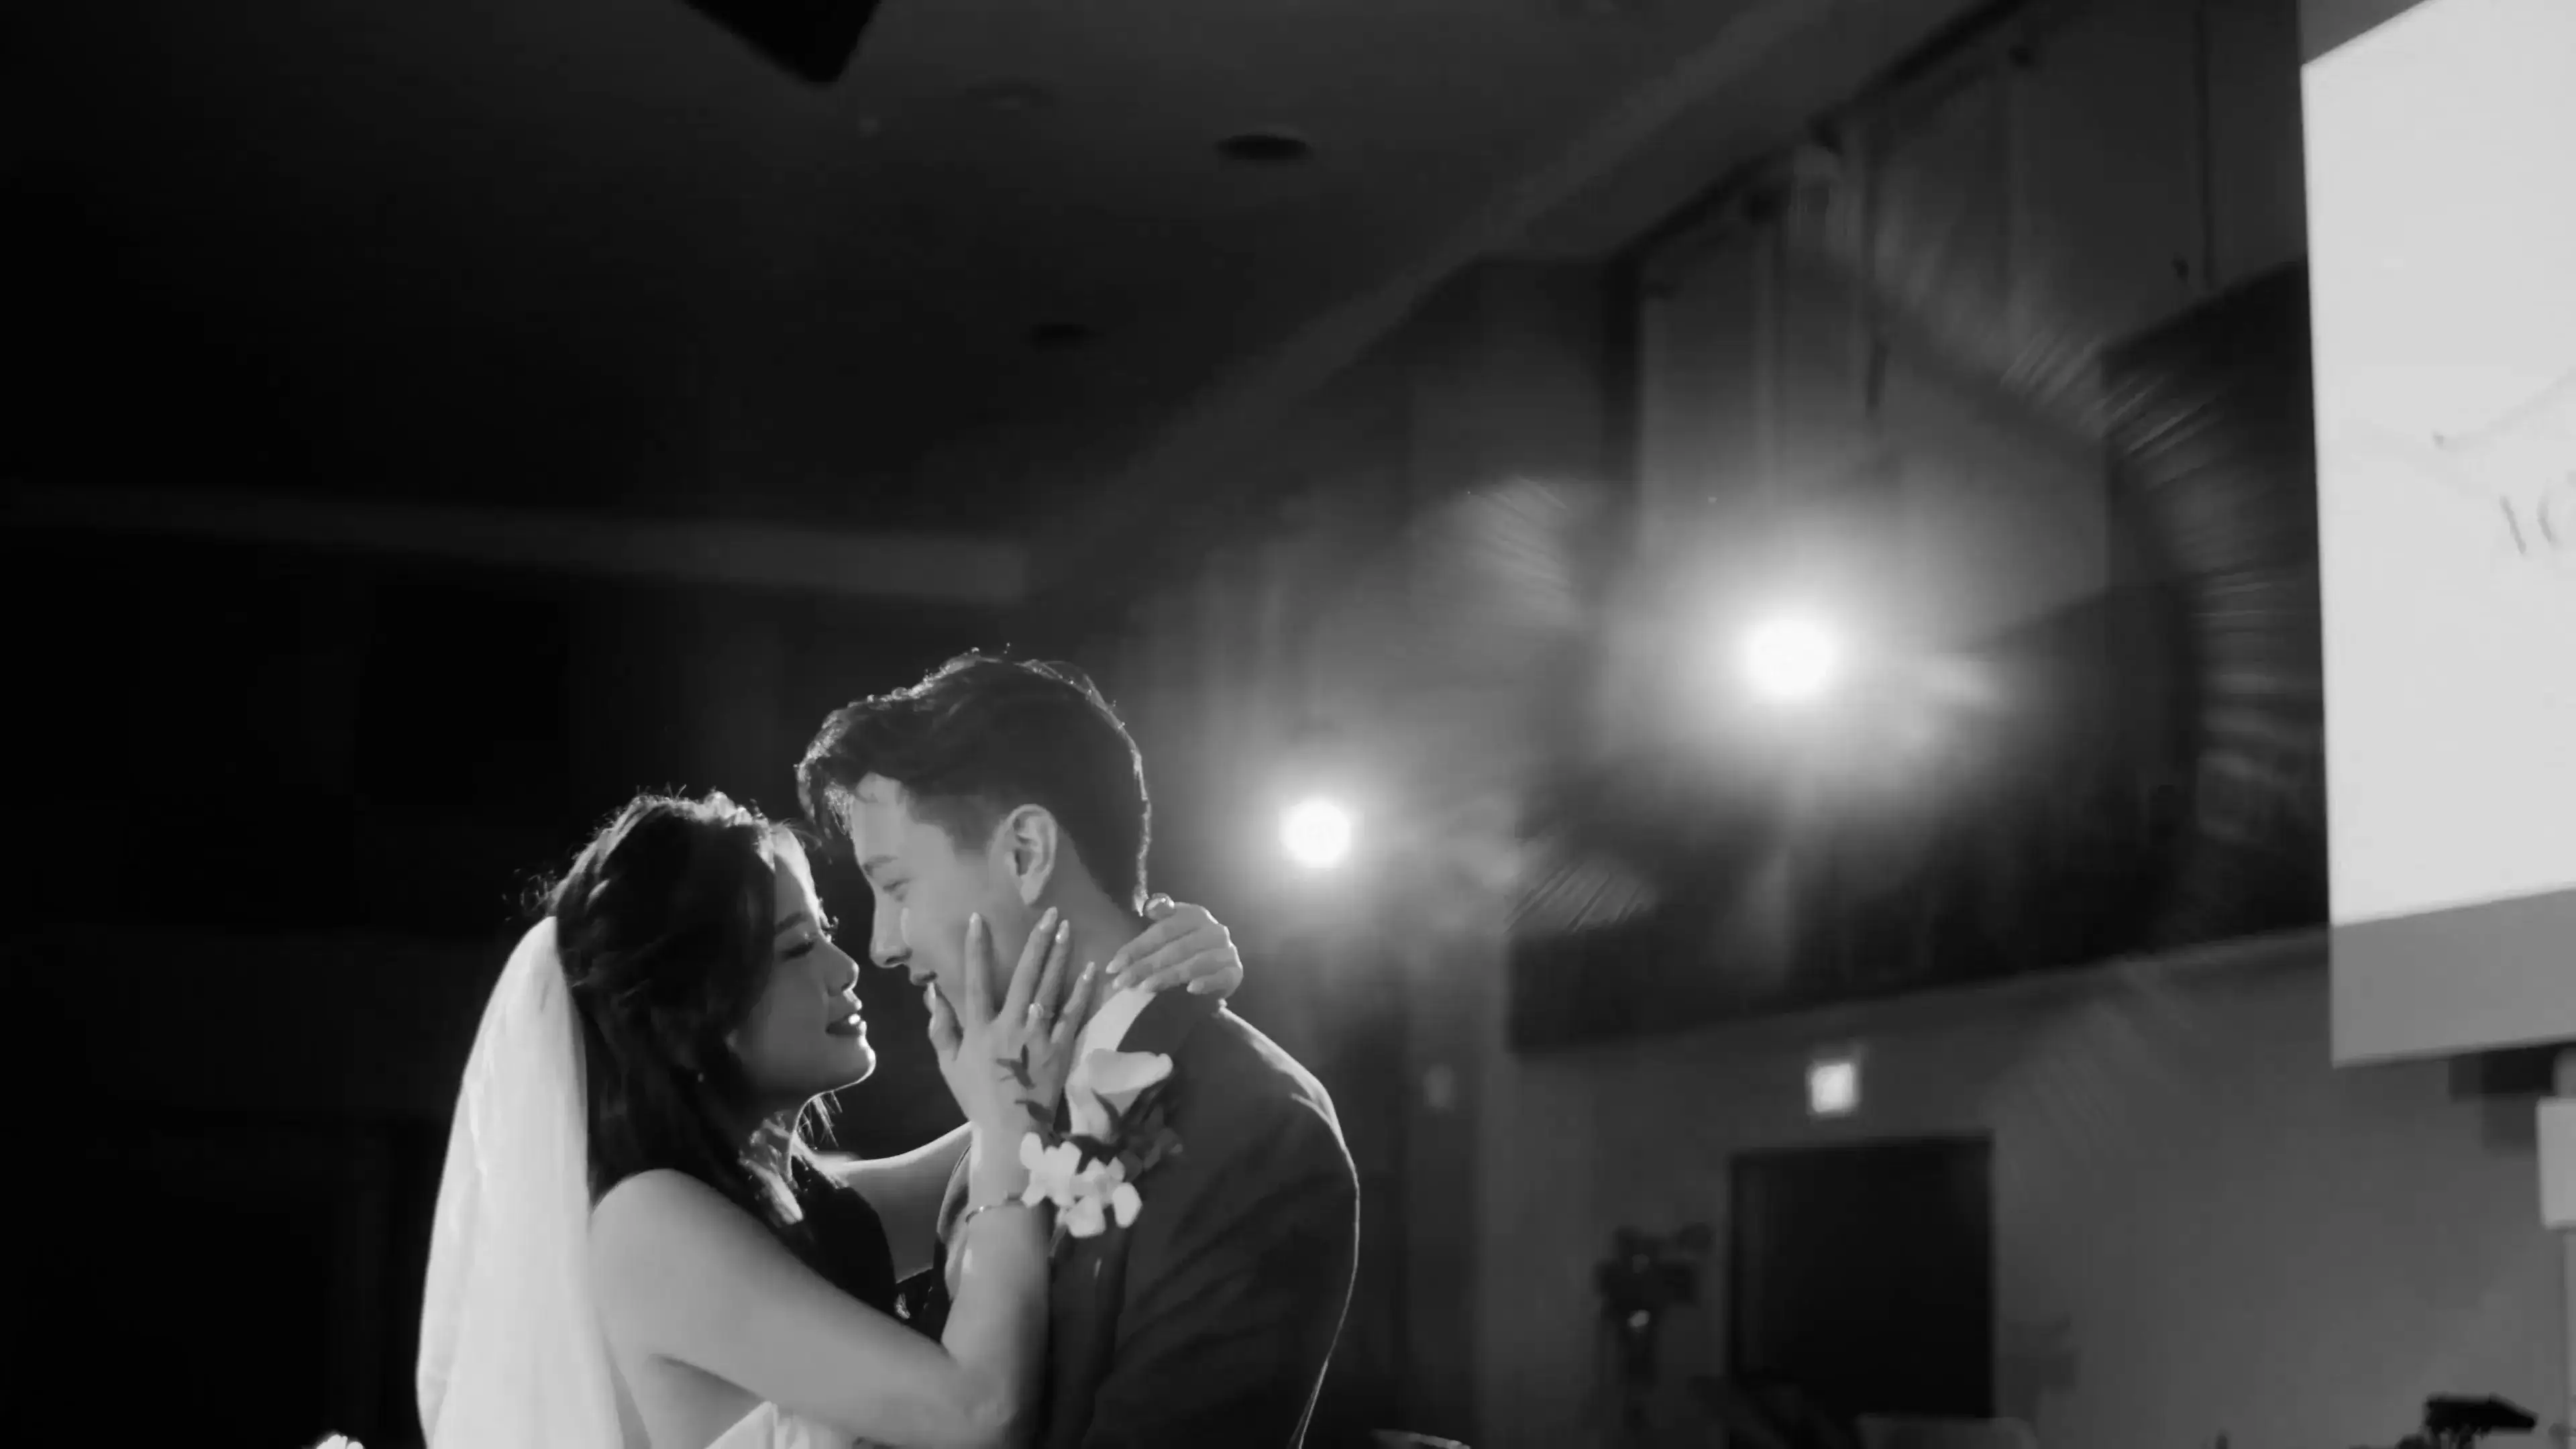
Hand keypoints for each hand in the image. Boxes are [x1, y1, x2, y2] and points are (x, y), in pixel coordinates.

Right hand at [933, 908, 1103, 1143]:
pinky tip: (1091, 968)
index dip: (976, 949)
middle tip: (1048, 913)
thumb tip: (932, 992)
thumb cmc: (976, 1097)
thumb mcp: (949, 1065)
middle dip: (1036, 943)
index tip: (979, 918)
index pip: (976, 980)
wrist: (1010, 1131)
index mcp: (980, 1029)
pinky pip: (1072, 1015)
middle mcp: (1010, 1026)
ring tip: (1066, 928)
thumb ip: (941, 1028)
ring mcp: (1038, 1037)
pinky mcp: (1060, 1049)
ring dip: (1058, 956)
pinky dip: (1081, 991)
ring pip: (1049, 989)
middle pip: (1024, 977)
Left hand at [1105, 895, 1243, 996]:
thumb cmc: (1187, 945)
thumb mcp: (1173, 927)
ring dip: (1168, 977)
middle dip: (1145, 966)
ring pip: (1195, 964)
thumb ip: (1160, 915)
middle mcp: (1214, 930)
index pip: (1162, 930)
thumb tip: (1151, 904)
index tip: (1113, 966)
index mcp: (1196, 914)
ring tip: (1144, 988)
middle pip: (1175, 949)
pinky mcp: (1235, 972)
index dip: (1136, 947)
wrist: (1219, 965)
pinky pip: (1221, 977)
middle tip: (1122, 982)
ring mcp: (1227, 951)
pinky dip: (1206, 983)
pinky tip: (1189, 990)